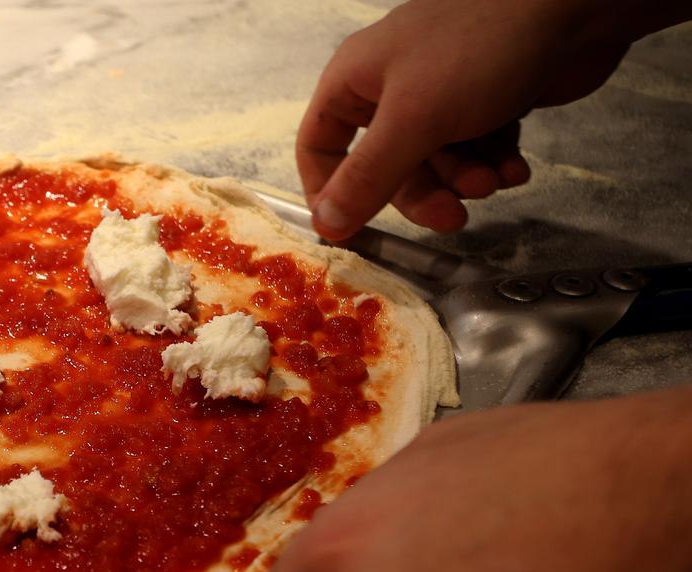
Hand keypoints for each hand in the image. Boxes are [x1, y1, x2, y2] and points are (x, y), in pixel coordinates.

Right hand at [297, 0, 642, 239]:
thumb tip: (325, 224)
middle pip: (386, 167)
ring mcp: (441, 93)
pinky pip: (474, 149)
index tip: (353, 227)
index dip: (331, 191)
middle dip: (423, 193)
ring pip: (435, 163)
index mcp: (356, 79)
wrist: (573, 8)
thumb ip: (367, 178)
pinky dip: (493, 164)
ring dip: (465, 180)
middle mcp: (393, 87)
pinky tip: (514, 167)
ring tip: (494, 177)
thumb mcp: (413, 121)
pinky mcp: (486, 100)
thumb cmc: (481, 48)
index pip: (320, 145)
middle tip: (453, 217)